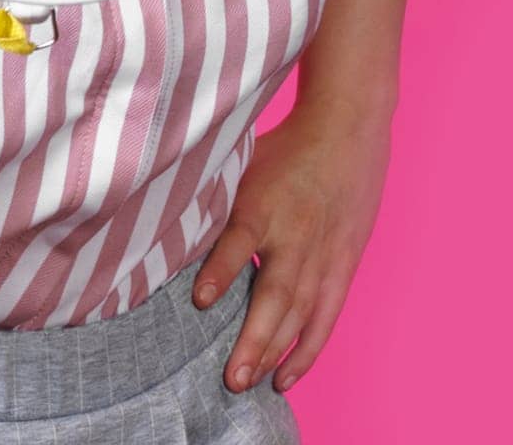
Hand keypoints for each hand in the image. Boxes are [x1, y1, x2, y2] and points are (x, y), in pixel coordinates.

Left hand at [191, 101, 393, 395]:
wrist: (347, 130)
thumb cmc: (285, 147)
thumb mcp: (243, 160)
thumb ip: (214, 195)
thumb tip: (165, 219)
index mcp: (264, 203)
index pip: (240, 239)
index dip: (222, 269)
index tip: (200, 298)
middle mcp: (295, 234)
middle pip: (276, 292)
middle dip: (253, 337)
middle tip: (230, 377)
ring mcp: (322, 253)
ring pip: (300, 312)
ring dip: (275, 351)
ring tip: (248, 382)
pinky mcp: (342, 265)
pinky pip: (325, 315)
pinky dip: (307, 349)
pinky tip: (285, 376)